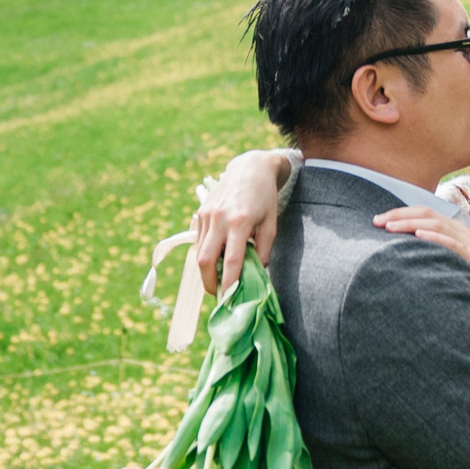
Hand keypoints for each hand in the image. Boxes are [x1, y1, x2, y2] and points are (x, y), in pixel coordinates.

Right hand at [194, 150, 291, 294]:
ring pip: (198, 253)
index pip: (230, 262)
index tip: (229, 300)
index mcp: (239, 223)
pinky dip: (205, 254)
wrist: (250, 168)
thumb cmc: (265, 198)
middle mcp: (219, 219)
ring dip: (206, 270)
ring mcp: (206, 215)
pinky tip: (216, 258)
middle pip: (204, 261)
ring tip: (218, 279)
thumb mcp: (271, 224)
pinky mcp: (200, 213)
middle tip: (219, 294)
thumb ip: (263, 250)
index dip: (228, 284)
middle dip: (209, 283)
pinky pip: (199, 241)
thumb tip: (255, 273)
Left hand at [376, 206, 469, 360]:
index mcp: (454, 231)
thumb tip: (405, 258)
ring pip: (437, 225)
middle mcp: (462, 232)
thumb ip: (435, 256)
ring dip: (411, 224)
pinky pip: (453, 244)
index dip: (400, 213)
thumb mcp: (452, 265)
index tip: (377, 221)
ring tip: (390, 228)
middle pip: (427, 214)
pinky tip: (418, 237)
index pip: (424, 213)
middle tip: (376, 222)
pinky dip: (435, 238)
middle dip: (399, 215)